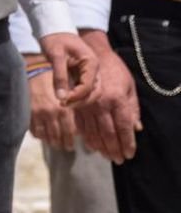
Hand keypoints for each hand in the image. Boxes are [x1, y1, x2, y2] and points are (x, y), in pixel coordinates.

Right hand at [24, 58, 76, 152]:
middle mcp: (51, 113)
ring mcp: (38, 114)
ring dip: (51, 142)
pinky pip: (34, 131)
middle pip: (58, 137)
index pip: (70, 132)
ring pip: (46, 137)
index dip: (71, 140)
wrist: (34, 68)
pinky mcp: (27, 113)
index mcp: (63, 108)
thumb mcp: (68, 91)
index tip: (72, 144)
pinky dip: (39, 135)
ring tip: (54, 143)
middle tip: (64, 147)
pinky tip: (42, 135)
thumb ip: (73, 107)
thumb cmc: (54, 78)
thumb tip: (78, 125)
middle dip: (62, 144)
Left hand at [41, 29, 99, 109]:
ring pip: (90, 93)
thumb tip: (61, 98)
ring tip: (62, 102)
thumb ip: (59, 77)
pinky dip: (75, 95)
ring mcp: (90, 72)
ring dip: (78, 100)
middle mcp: (94, 69)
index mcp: (91, 63)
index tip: (62, 101)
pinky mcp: (83, 74)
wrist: (53, 27)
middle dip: (80, 101)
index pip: (88, 86)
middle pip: (94, 93)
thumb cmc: (55, 38)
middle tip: (63, 104)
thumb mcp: (56, 56)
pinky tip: (64, 97)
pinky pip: (83, 89)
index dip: (76, 96)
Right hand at [78, 37, 140, 162]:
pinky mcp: (76, 104)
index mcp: (117, 99)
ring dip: (101, 147)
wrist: (90, 52)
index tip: (130, 154)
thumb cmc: (113, 69)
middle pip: (109, 133)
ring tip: (108, 156)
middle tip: (119, 160)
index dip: (128, 143)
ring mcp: (86, 104)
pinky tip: (92, 146)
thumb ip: (133, 108)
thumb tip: (136, 128)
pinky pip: (81, 126)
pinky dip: (87, 138)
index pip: (124, 127)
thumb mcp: (129, 86)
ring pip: (94, 132)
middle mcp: (101, 103)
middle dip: (115, 149)